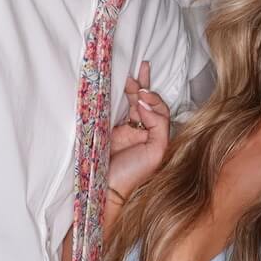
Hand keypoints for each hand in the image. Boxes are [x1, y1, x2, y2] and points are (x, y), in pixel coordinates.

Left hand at [106, 60, 170, 204]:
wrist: (102, 190)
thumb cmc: (99, 165)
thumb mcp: (102, 132)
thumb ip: (109, 114)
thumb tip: (110, 91)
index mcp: (132, 130)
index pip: (140, 103)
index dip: (138, 85)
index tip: (132, 71)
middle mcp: (145, 135)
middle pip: (151, 104)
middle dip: (146, 85)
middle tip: (139, 71)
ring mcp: (155, 142)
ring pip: (161, 112)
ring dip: (150, 98)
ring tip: (139, 90)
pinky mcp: (158, 149)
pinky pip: (161, 125)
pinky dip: (153, 113)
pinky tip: (142, 105)